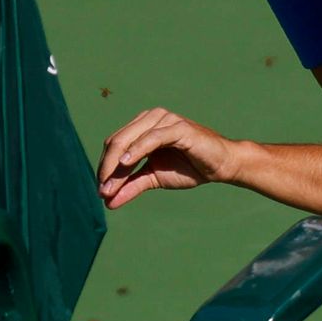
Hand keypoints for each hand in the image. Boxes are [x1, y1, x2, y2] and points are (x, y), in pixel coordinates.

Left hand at [98, 105, 249, 210]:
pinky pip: (152, 137)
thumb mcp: (154, 179)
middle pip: (117, 140)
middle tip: (102, 190)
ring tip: (110, 184)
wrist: (221, 166)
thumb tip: (107, 201)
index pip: (115, 144)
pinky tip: (126, 163)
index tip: (101, 191)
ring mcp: (165, 120)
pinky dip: (137, 149)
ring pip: (130, 138)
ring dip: (118, 164)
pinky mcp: (178, 127)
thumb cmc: (189, 168)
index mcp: (143, 127)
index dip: (104, 167)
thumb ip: (131, 186)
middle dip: (107, 167)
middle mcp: (151, 118)